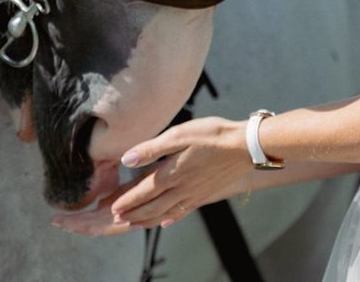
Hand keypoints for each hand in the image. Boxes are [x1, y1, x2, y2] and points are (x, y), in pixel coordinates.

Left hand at [110, 117, 254, 228]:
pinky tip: (166, 222)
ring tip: (134, 224)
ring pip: (166, 213)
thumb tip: (127, 159)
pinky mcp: (205, 195)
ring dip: (148, 220)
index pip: (144, 192)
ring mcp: (195, 194)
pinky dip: (171, 219)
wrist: (246, 147)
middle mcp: (182, 189)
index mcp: (172, 174)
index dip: (127, 200)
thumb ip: (152, 149)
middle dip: (133, 214)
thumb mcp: (179, 134)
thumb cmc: (212, 135)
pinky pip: (184, 212)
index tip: (113, 208)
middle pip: (152, 207)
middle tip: (117, 220)